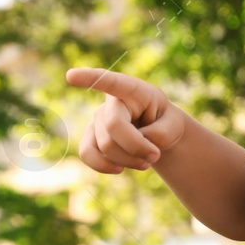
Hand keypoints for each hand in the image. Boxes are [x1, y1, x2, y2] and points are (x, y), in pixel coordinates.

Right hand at [66, 67, 189, 173]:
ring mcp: (97, 120)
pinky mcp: (90, 138)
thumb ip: (160, 134)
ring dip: (129, 160)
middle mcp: (110, 102)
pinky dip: (104, 167)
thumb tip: (136, 146)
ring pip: (105, 146)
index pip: (111, 82)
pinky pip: (86, 154)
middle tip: (155, 156)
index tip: (71, 76)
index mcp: (132, 90)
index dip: (90, 79)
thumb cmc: (164, 123)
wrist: (157, 135)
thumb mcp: (174, 125)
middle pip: (114, 126)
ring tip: (145, 162)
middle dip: (137, 147)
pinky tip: (120, 168)